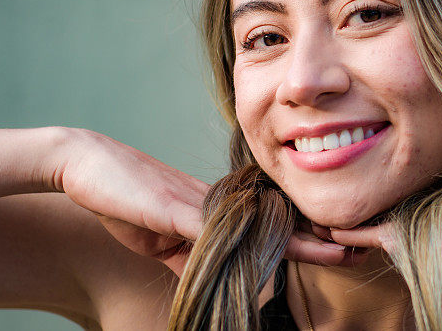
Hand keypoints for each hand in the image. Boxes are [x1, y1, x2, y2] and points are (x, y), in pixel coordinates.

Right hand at [52, 128, 350, 274]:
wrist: (85, 165)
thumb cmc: (125, 198)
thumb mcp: (160, 238)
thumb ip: (186, 255)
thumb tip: (211, 277)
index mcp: (216, 210)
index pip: (268, 227)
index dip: (302, 240)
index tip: (338, 248)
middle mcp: (216, 204)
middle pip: (274, 224)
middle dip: (315, 239)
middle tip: (356, 245)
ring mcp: (198, 205)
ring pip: (256, 225)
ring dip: (295, 241)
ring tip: (337, 249)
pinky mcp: (175, 209)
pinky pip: (214, 230)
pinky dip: (241, 242)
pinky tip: (270, 252)